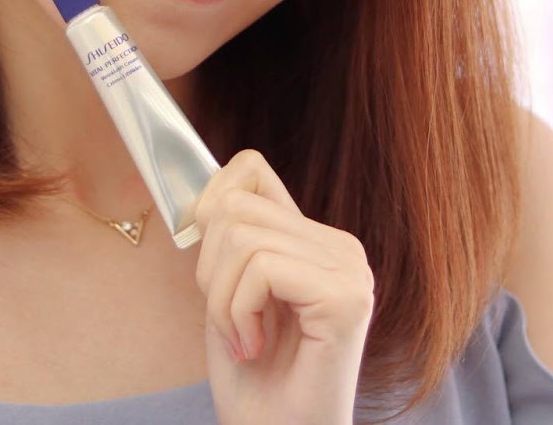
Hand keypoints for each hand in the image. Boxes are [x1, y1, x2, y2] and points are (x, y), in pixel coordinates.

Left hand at [193, 149, 375, 424]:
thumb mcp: (230, 295)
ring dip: (222, 300)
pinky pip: (261, 267)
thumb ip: (228, 243)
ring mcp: (350, 270)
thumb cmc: (255, 383)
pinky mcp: (345, 297)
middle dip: (210, 269)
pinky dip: (238, 312)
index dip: (210, 204)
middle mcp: (342, 248)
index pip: (250, 170)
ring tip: (243, 339)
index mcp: (317, 241)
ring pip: (243, 236)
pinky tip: (255, 346)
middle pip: (237, 205)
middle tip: (230, 321)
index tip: (206, 267)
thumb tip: (202, 195)